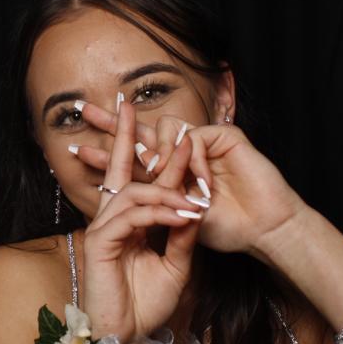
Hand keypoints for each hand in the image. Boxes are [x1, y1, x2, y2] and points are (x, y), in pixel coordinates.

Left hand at [72, 104, 309, 258]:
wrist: (265, 231)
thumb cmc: (228, 231)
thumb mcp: (178, 222)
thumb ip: (153, 207)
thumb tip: (118, 199)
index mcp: (170, 175)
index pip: (132, 161)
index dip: (107, 156)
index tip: (76, 152)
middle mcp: (183, 155)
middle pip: (142, 132)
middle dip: (113, 123)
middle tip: (85, 111)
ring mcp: (205, 142)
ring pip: (165, 130)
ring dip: (160, 153)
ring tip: (161, 174)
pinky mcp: (226, 136)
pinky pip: (194, 139)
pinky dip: (191, 159)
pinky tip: (197, 178)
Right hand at [81, 101, 202, 342]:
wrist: (127, 336)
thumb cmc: (145, 304)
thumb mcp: (176, 265)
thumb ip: (182, 235)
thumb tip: (194, 204)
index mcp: (128, 222)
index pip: (138, 179)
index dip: (153, 154)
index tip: (171, 130)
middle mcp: (111, 219)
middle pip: (118, 169)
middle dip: (124, 135)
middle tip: (130, 105)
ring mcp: (103, 228)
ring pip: (133, 191)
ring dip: (167, 189)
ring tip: (195, 197)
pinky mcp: (99, 241)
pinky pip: (131, 215)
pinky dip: (158, 212)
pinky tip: (179, 213)